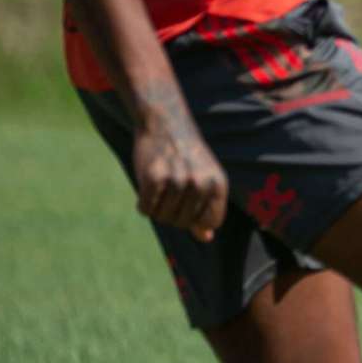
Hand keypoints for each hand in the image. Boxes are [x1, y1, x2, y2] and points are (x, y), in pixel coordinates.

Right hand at [133, 112, 227, 241]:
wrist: (165, 124)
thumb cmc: (187, 156)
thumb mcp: (205, 179)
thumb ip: (207, 208)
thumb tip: (206, 238)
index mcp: (218, 184)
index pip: (211, 222)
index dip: (197, 219)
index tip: (189, 204)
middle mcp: (200, 184)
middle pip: (183, 223)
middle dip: (173, 214)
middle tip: (169, 191)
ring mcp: (177, 181)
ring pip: (162, 218)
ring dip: (156, 208)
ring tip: (159, 187)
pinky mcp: (154, 178)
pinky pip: (145, 209)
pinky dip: (142, 204)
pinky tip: (146, 187)